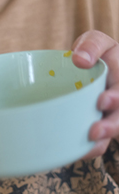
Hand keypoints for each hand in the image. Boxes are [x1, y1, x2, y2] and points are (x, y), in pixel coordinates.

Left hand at [72, 30, 118, 157]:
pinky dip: (92, 149)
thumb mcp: (96, 41)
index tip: (102, 101)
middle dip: (112, 125)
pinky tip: (80, 152)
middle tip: (95, 131)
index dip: (116, 98)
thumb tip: (79, 60)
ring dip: (103, 140)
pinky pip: (102, 143)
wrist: (87, 66)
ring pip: (116, 130)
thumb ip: (91, 45)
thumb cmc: (93, 53)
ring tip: (89, 144)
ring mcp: (113, 114)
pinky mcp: (101, 127)